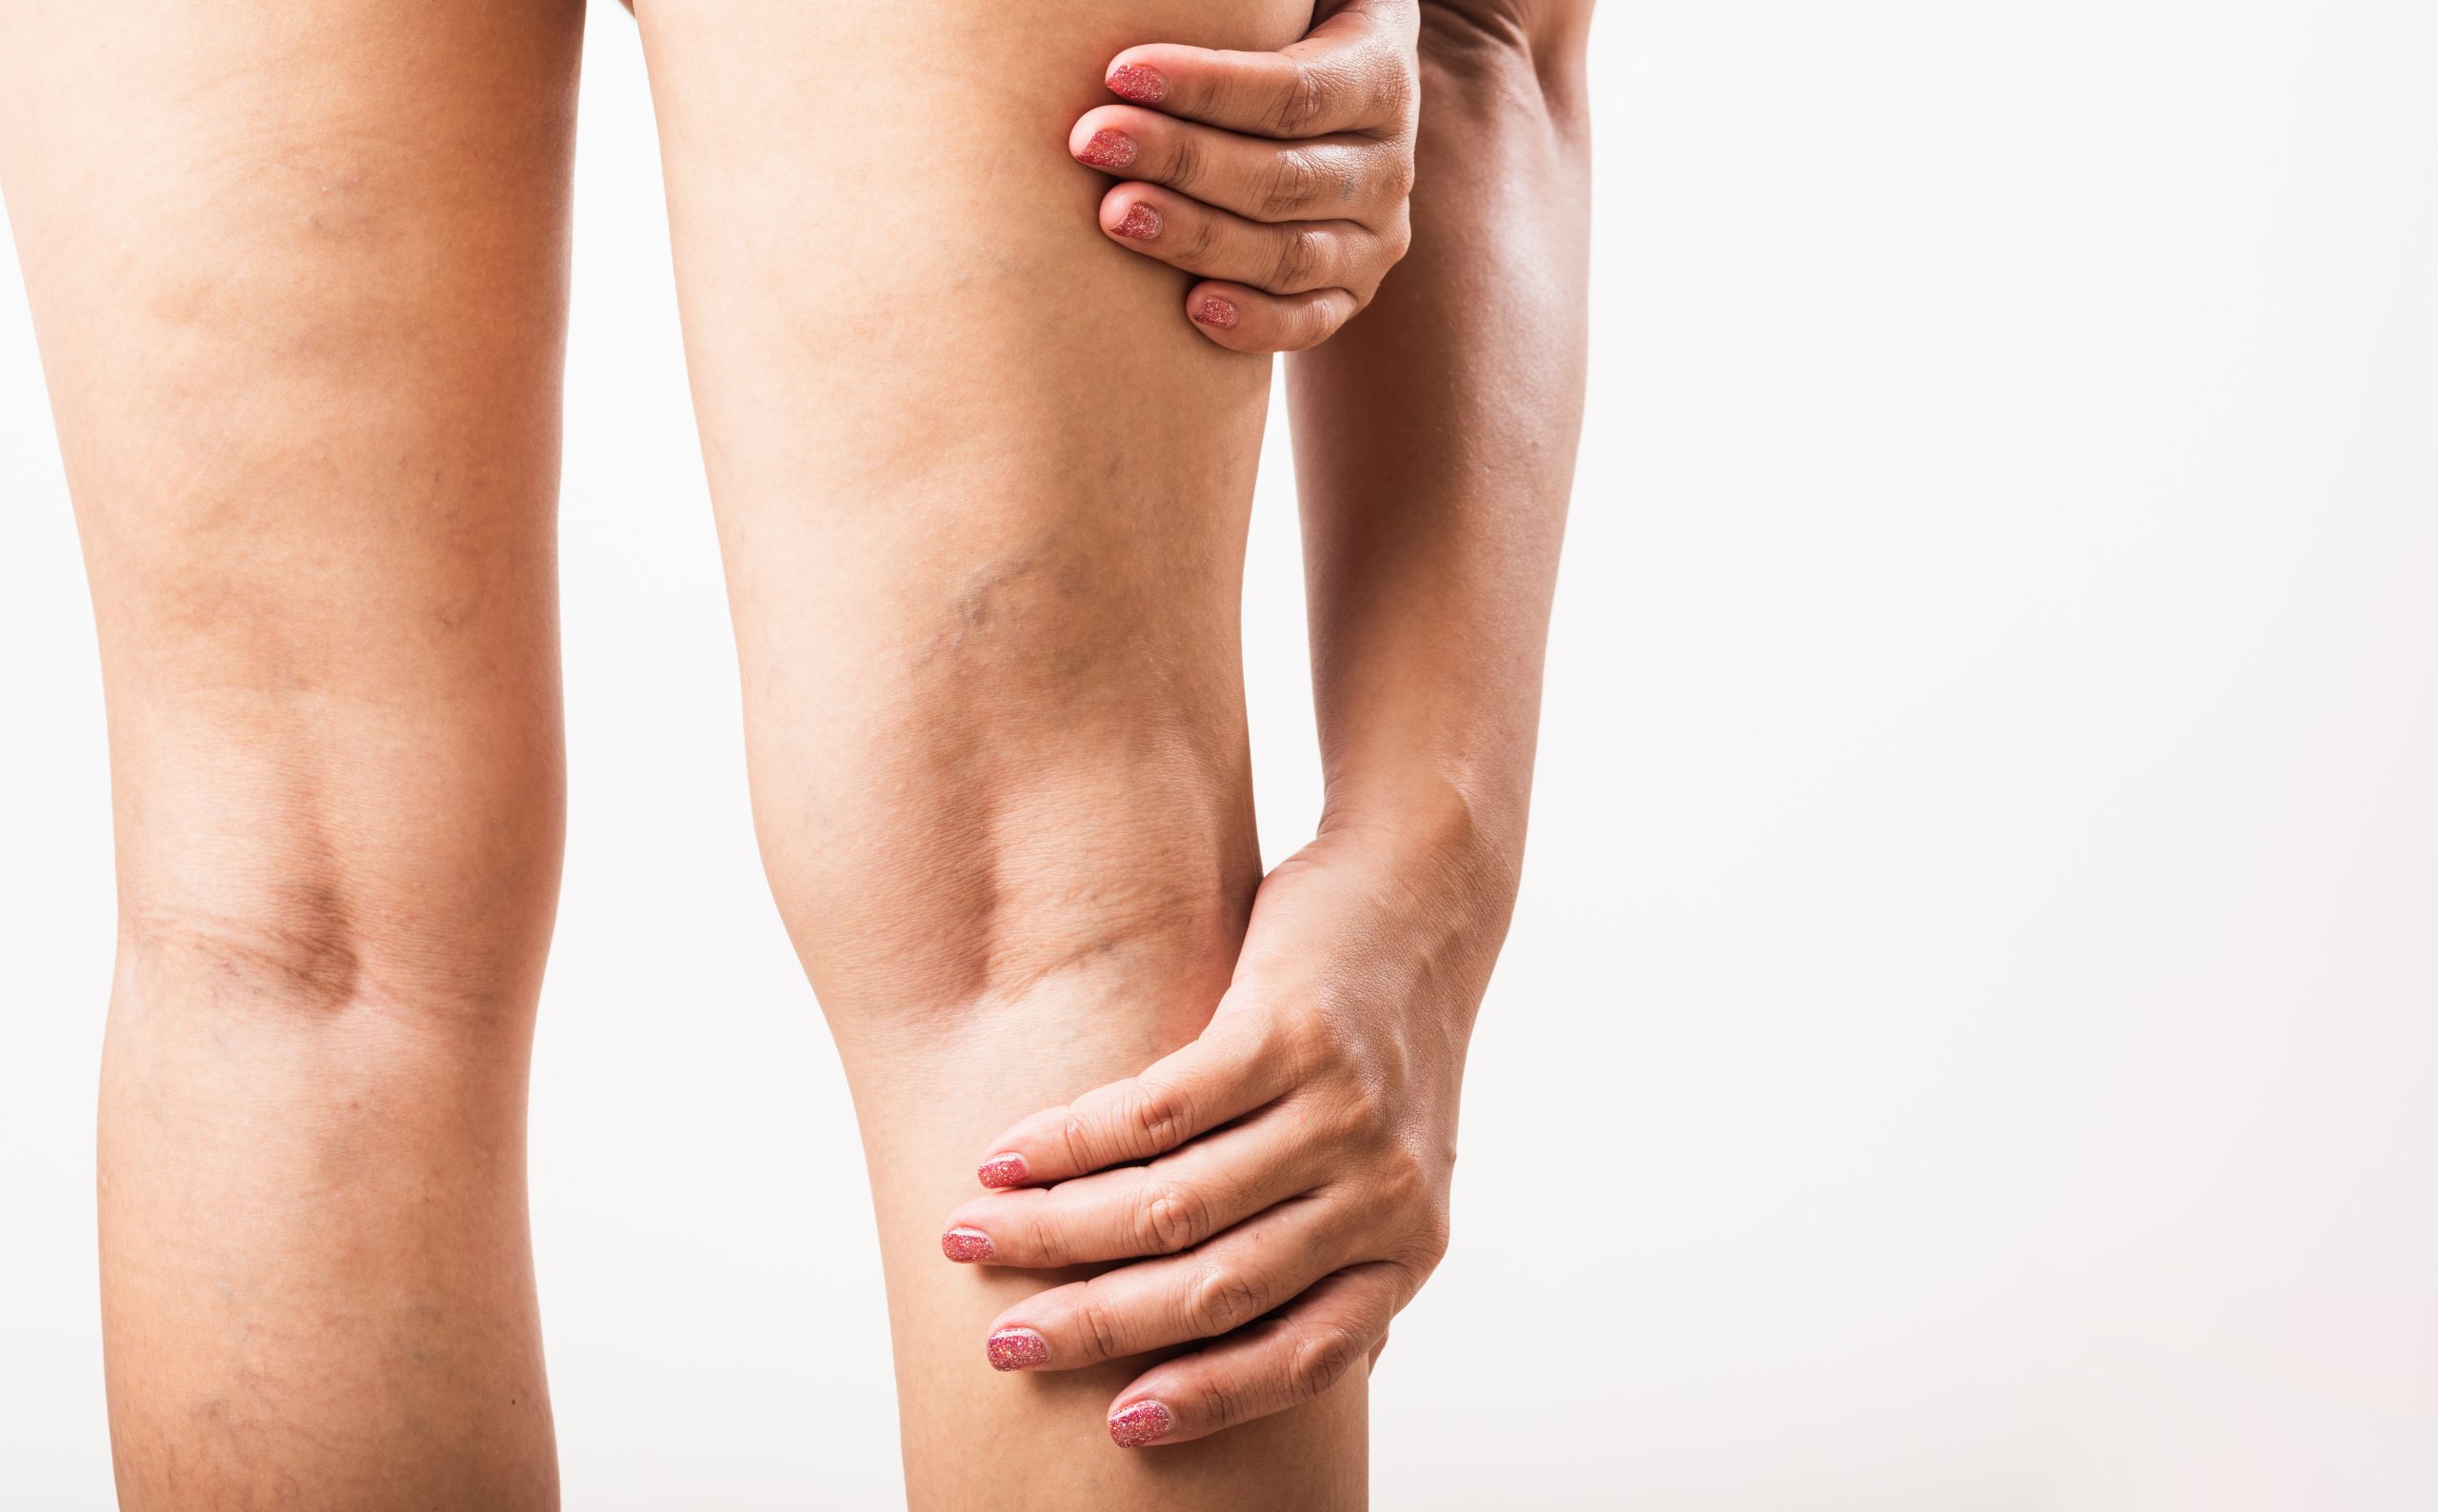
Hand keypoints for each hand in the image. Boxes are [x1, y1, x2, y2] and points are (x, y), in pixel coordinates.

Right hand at [938, 816, 1517, 1446]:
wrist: (1429, 889)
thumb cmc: (1381, 1037)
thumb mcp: (1389, 1162)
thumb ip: (1331, 1251)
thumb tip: (1247, 1360)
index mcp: (1407, 1245)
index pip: (1305, 1357)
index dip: (1207, 1400)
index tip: (1116, 1425)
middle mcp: (1382, 1190)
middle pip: (1217, 1289)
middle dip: (1096, 1326)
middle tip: (1003, 1342)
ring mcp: (1341, 1112)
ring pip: (1172, 1205)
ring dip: (1054, 1230)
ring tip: (971, 1235)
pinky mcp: (1293, 1034)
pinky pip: (1156, 1113)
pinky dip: (1066, 1141)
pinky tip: (1005, 1157)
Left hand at [1070, 0, 1419, 353]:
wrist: (1340, 106)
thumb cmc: (1290, 34)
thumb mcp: (1295, 1)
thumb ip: (1256, 2)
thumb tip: (1204, 1)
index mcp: (1381, 77)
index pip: (1294, 91)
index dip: (1208, 86)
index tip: (1120, 71)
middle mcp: (1388, 166)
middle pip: (1282, 177)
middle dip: (1182, 160)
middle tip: (1093, 142)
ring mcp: (1375, 238)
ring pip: (1289, 255)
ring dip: (1197, 239)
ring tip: (1114, 214)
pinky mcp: (1352, 291)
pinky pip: (1309, 322)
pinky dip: (1255, 324)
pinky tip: (1191, 308)